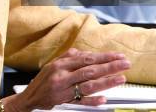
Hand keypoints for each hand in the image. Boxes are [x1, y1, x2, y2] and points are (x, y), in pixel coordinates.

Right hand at [3, 48, 129, 111]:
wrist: (30, 96)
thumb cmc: (43, 79)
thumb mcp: (53, 63)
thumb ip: (69, 57)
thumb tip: (86, 53)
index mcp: (61, 64)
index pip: (86, 58)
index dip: (104, 57)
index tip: (118, 55)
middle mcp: (62, 75)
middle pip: (90, 70)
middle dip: (110, 67)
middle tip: (125, 64)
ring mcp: (63, 89)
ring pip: (88, 85)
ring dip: (106, 82)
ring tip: (121, 78)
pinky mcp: (63, 102)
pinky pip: (80, 101)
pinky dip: (92, 101)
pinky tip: (104, 99)